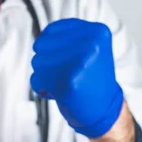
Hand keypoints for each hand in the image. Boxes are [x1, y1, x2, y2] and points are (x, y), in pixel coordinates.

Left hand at [30, 18, 123, 138]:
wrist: (104, 110)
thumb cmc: (91, 79)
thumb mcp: (89, 47)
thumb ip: (67, 36)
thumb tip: (41, 38)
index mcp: (97, 31)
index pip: (51, 31)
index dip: (49, 48)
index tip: (65, 60)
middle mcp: (91, 44)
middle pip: (41, 45)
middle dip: (46, 63)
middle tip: (65, 74)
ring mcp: (81, 63)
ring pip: (37, 62)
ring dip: (44, 76)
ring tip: (64, 82)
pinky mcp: (70, 83)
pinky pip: (37, 79)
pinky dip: (43, 88)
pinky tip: (60, 92)